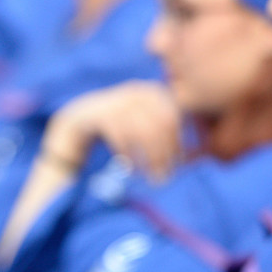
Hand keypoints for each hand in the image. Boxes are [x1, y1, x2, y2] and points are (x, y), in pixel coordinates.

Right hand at [42, 81, 181, 184]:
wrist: (77, 123)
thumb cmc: (119, 129)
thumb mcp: (144, 127)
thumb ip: (166, 136)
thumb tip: (194, 156)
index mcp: (151, 92)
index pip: (174, 116)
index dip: (178, 141)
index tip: (179, 164)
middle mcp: (135, 92)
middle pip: (161, 125)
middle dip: (166, 154)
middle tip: (165, 177)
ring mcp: (116, 100)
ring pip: (143, 133)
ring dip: (151, 160)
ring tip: (152, 179)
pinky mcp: (98, 114)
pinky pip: (122, 139)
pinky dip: (130, 158)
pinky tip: (131, 170)